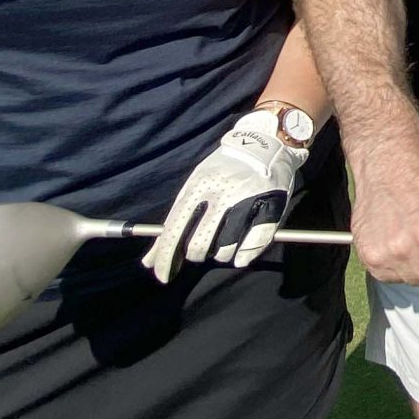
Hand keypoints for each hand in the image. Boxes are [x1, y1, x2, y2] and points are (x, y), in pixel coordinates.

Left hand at [142, 110, 306, 280]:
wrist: (265, 142)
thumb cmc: (223, 169)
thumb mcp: (195, 186)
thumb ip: (174, 222)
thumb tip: (148, 261)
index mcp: (198, 185)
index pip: (174, 229)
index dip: (165, 257)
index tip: (163, 276)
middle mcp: (222, 193)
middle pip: (200, 244)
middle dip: (197, 254)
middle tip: (201, 250)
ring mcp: (247, 201)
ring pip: (225, 249)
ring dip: (221, 255)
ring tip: (223, 244)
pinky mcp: (271, 207)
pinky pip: (254, 245)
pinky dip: (244, 256)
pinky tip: (240, 255)